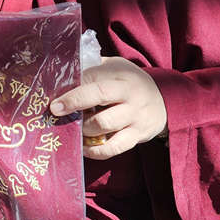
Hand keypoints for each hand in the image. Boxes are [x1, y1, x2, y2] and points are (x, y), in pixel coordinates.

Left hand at [49, 56, 167, 159]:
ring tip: (72, 128)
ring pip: (104, 124)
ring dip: (83, 128)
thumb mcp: (115, 68)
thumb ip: (93, 70)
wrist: (164, 100)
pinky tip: (84, 148)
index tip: (54, 95)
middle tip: (56, 111)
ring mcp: (135, 116)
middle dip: (74, 103)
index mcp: (121, 75)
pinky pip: (114, 148)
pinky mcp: (137, 136)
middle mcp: (130, 94)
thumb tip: (60, 78)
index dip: (73, 86)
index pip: (93, 77)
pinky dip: (96, 151)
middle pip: (99, 96)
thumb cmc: (128, 81)